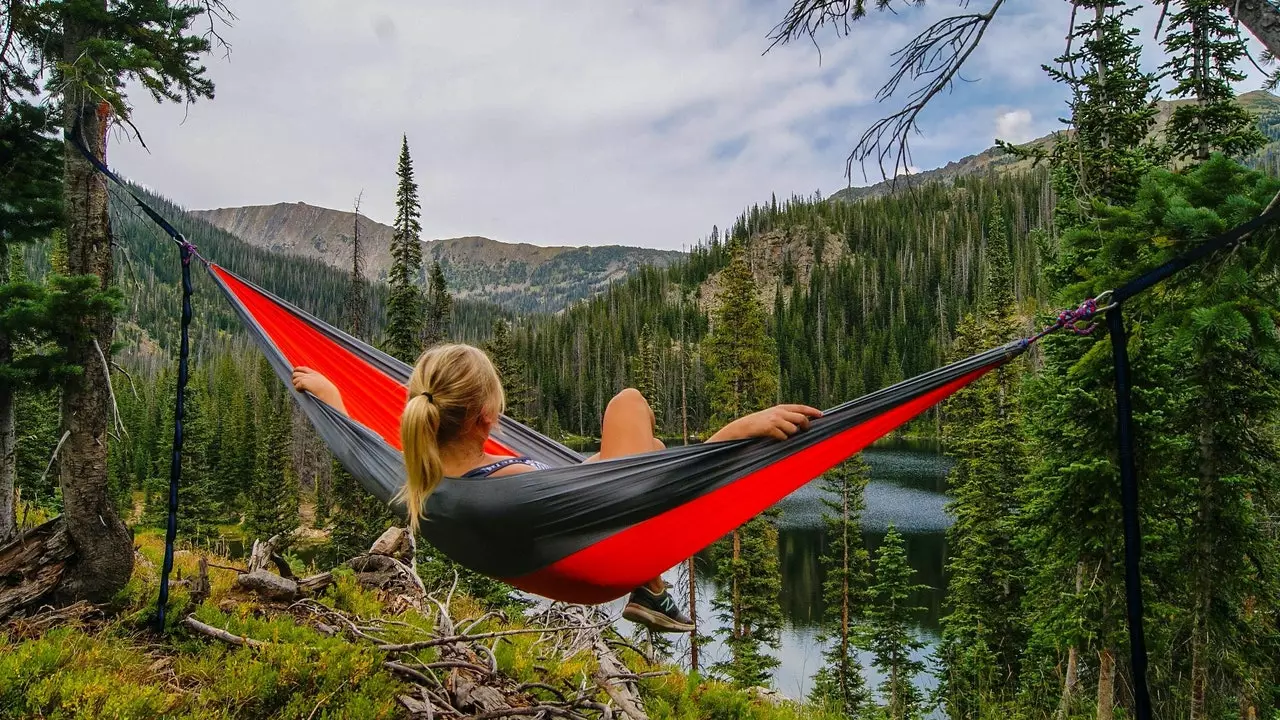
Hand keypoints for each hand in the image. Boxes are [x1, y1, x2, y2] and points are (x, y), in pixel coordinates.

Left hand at [291, 366, 346, 414]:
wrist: (329, 393)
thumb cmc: (328, 392)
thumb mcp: (323, 384)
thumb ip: (317, 382)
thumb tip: (310, 386)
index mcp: (315, 374)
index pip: (303, 368)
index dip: (298, 370)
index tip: (296, 375)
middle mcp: (310, 374)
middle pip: (296, 373)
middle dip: (295, 379)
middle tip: (298, 385)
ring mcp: (307, 378)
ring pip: (294, 379)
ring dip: (296, 384)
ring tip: (300, 389)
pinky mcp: (304, 382)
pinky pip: (296, 385)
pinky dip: (297, 389)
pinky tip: (302, 392)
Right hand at [708, 404, 822, 442]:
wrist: (741, 428)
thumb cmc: (758, 425)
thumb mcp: (771, 416)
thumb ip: (785, 418)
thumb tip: (801, 423)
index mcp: (780, 408)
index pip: (801, 408)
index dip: (812, 411)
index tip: (822, 415)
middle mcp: (779, 411)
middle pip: (801, 418)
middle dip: (806, 426)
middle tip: (806, 431)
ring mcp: (774, 419)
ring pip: (793, 429)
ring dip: (790, 435)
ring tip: (780, 435)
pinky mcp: (769, 428)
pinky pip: (783, 436)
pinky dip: (781, 439)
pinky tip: (774, 438)